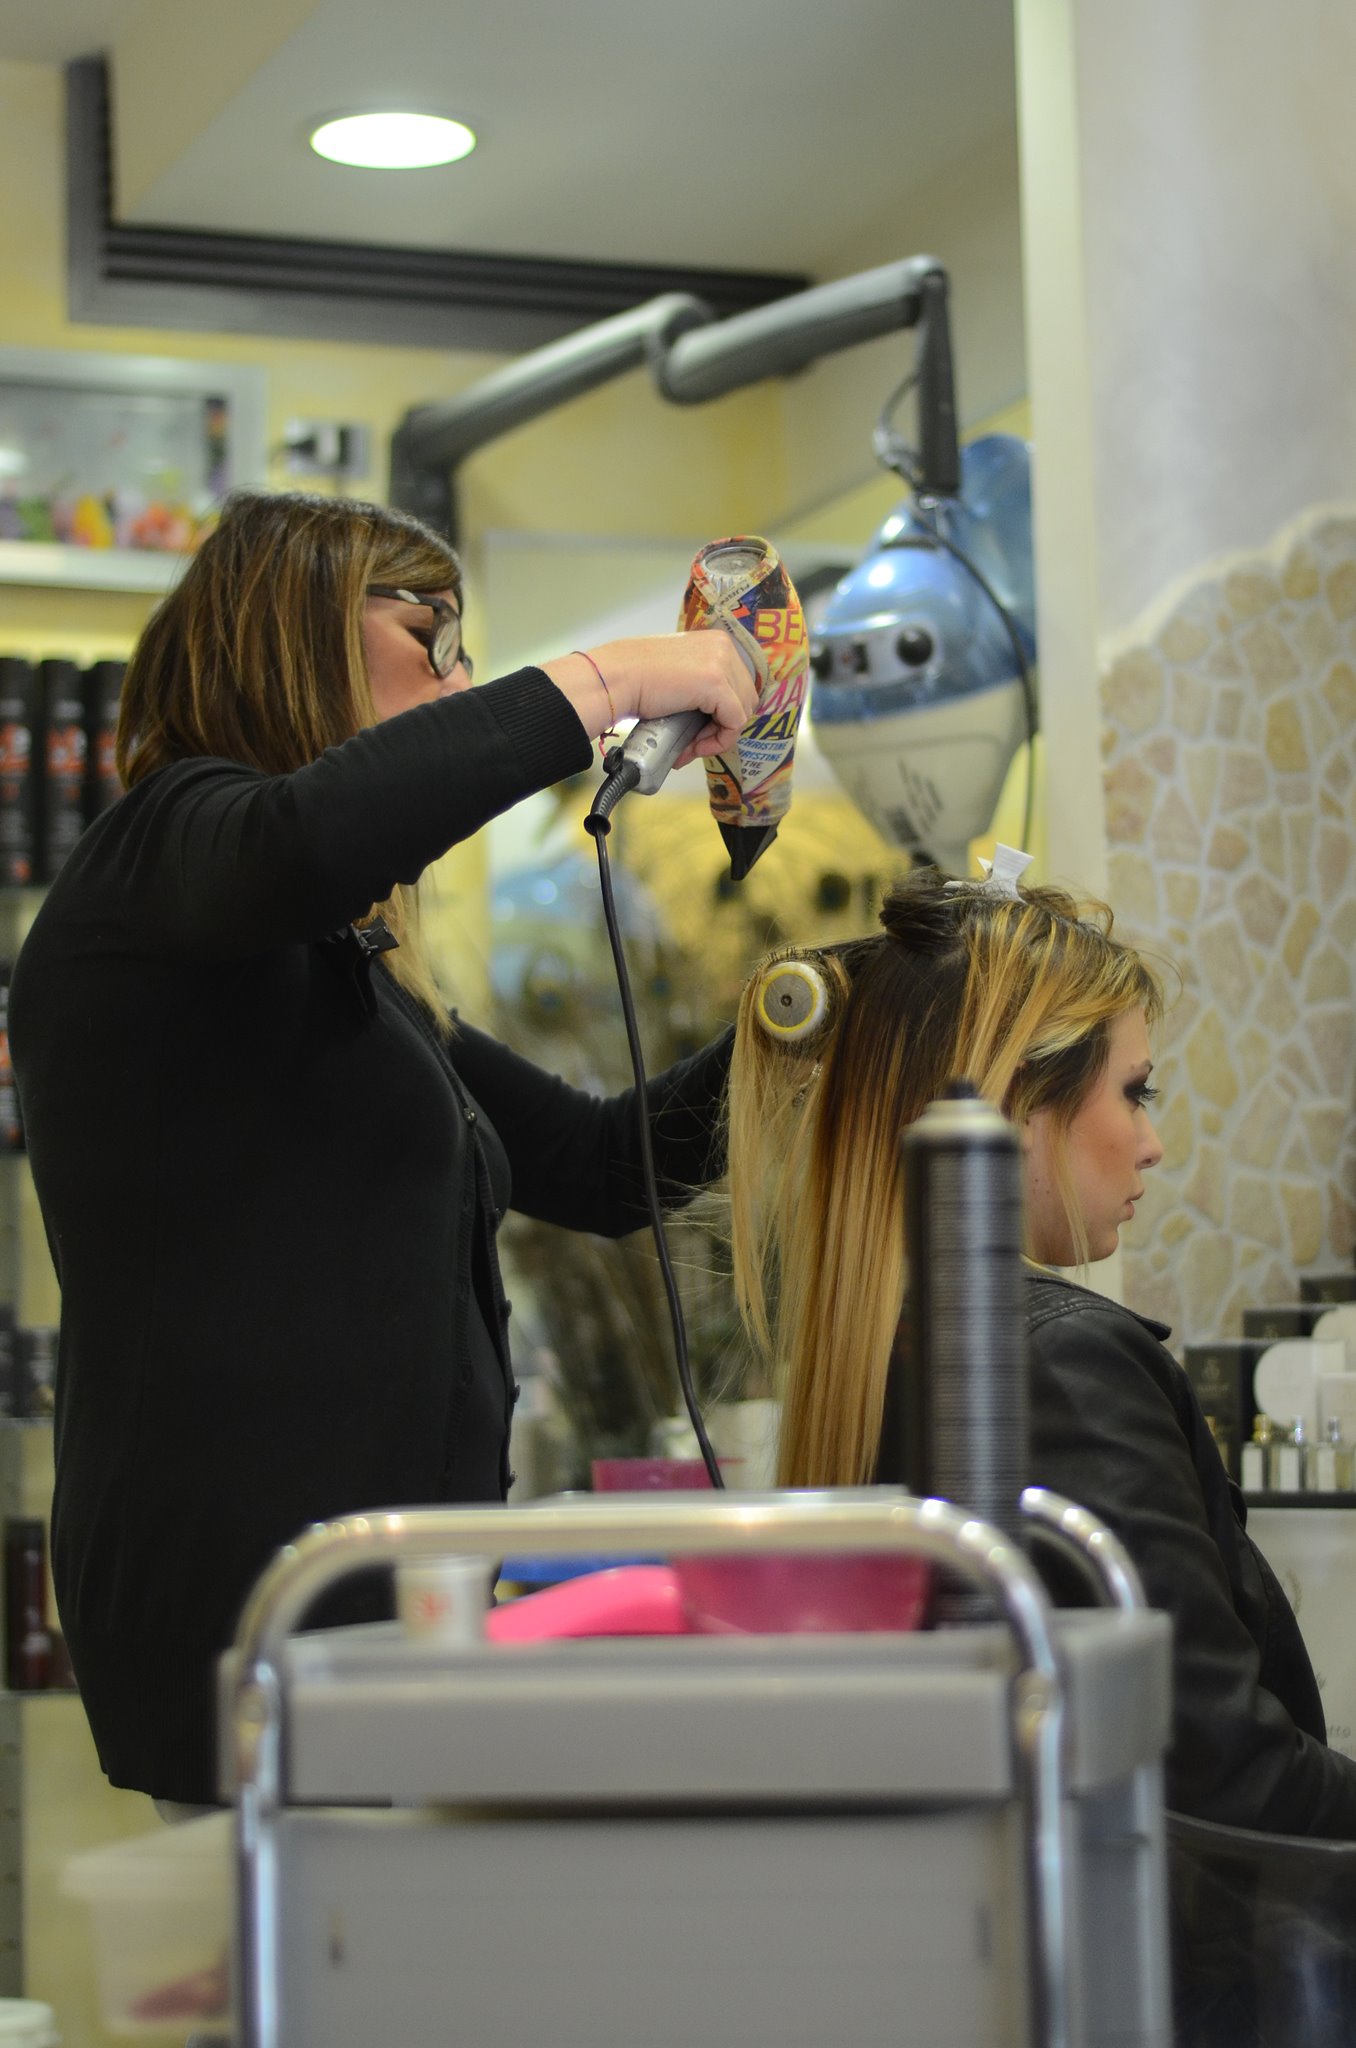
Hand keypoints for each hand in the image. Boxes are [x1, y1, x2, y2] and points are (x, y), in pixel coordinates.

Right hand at [540, 632, 756, 764]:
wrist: (615, 678)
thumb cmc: (634, 678)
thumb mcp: (678, 673)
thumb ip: (699, 684)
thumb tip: (712, 718)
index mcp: (716, 641)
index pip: (738, 685)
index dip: (722, 713)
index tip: (697, 731)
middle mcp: (724, 647)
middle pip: (745, 698)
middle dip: (721, 726)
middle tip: (692, 742)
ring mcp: (722, 663)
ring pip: (742, 713)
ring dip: (717, 736)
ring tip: (689, 747)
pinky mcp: (717, 684)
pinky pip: (734, 723)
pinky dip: (717, 741)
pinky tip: (693, 747)